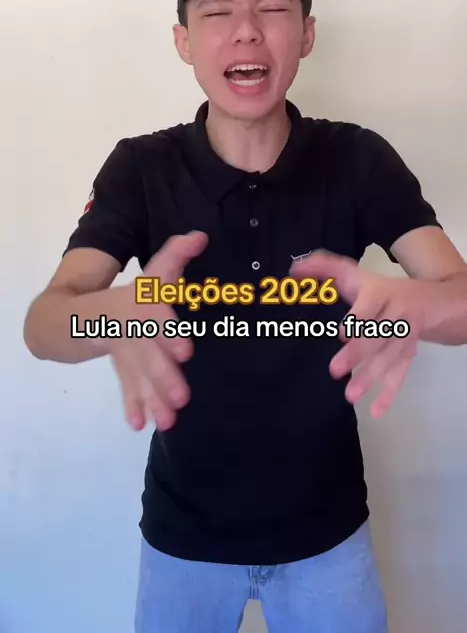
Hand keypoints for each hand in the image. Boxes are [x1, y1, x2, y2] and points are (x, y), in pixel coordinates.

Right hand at [109, 231, 207, 430]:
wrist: (73, 314)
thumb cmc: (130, 294)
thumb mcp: (153, 271)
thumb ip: (176, 254)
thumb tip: (201, 235)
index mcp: (141, 302)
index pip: (155, 316)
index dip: (169, 333)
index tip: (186, 352)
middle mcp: (129, 326)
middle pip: (147, 353)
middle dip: (163, 376)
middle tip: (182, 399)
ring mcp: (121, 349)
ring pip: (137, 375)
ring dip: (152, 398)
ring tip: (168, 422)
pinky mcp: (119, 366)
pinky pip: (125, 386)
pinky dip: (132, 405)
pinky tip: (138, 424)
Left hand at [290, 250, 429, 417]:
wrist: (429, 301)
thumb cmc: (377, 289)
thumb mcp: (353, 274)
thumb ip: (324, 268)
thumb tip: (294, 269)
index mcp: (378, 294)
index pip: (369, 307)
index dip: (358, 320)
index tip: (341, 334)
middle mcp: (395, 315)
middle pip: (377, 336)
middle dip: (358, 354)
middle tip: (334, 371)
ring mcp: (404, 337)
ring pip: (389, 358)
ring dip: (371, 378)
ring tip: (350, 397)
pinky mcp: (408, 356)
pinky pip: (401, 375)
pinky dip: (390, 394)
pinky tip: (376, 411)